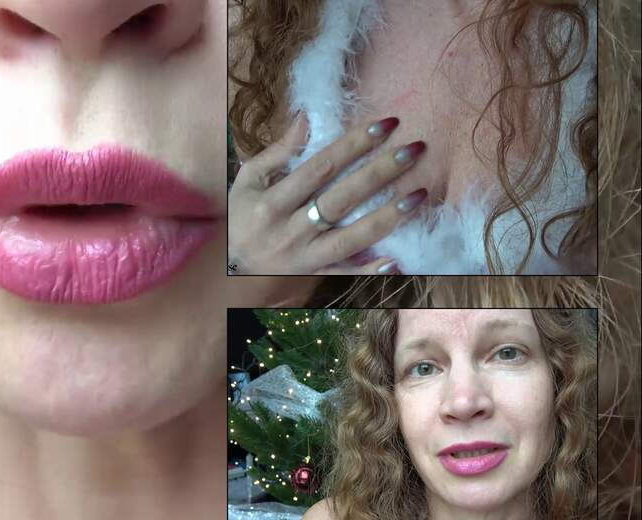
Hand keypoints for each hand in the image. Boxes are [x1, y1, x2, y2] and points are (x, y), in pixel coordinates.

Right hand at [228, 113, 428, 274]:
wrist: (225, 269)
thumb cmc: (241, 216)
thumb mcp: (248, 181)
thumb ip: (279, 151)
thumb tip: (307, 117)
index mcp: (272, 201)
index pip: (321, 167)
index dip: (355, 144)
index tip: (387, 124)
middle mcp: (289, 230)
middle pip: (342, 198)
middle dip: (380, 172)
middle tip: (415, 149)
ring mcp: (303, 257)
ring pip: (350, 237)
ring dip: (387, 217)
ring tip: (419, 195)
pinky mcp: (313, 276)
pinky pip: (345, 274)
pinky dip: (370, 270)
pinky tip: (398, 261)